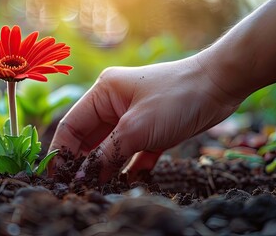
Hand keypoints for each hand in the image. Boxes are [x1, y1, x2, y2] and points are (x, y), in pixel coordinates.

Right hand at [48, 55, 241, 182]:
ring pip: (111, 148)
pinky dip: (130, 167)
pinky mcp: (151, 130)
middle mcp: (114, 105)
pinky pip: (132, 152)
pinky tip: (127, 182)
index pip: (72, 125)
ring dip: (106, 168)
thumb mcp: (136, 128)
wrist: (219, 86)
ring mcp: (133, 118)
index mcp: (103, 94)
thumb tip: (82, 176)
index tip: (56, 177)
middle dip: (83, 163)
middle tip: (77, 188)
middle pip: (90, 139)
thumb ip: (106, 154)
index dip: (62, 152)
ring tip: (98, 189)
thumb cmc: (175, 97)